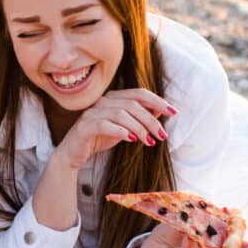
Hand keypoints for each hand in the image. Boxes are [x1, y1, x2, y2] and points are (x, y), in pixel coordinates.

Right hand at [54, 89, 174, 169]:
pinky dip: (120, 131)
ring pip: (121, 114)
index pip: (139, 93)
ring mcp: (92, 113)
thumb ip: (139, 119)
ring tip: (149, 142)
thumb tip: (159, 111)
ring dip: (139, 128)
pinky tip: (131, 140)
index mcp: (112, 98)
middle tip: (162, 135)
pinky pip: (105, 125)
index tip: (173, 112)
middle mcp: (102, 102)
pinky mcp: (84, 127)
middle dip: (151, 120)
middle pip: (133, 104)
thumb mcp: (124, 128)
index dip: (157, 101)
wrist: (73, 154)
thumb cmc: (99, 139)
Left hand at [133, 223, 247, 247]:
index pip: (234, 240)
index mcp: (216, 242)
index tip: (242, 224)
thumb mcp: (186, 219)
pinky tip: (188, 239)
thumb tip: (210, 209)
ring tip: (209, 244)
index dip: (239, 234)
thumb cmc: (174, 230)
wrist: (153, 244)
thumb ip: (197, 216)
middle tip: (245, 247)